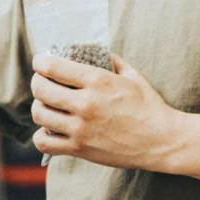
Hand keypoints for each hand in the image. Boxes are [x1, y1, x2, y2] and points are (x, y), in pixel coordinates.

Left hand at [30, 52, 178, 169]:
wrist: (162, 141)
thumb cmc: (148, 106)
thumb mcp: (131, 75)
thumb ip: (110, 60)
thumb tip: (92, 50)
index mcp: (97, 81)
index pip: (53, 66)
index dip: (40, 61)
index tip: (40, 61)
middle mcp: (85, 104)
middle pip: (41, 89)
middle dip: (37, 81)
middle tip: (42, 81)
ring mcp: (81, 128)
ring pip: (40, 114)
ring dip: (39, 106)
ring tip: (46, 104)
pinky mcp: (80, 149)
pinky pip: (45, 142)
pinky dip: (42, 135)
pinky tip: (51, 128)